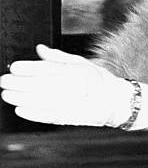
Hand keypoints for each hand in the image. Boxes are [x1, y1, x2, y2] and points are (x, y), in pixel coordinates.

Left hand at [0, 45, 132, 126]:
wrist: (116, 102)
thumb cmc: (98, 81)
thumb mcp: (81, 63)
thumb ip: (58, 57)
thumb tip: (40, 49)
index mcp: (75, 70)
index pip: (48, 68)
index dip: (29, 68)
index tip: (14, 67)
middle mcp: (73, 86)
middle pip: (40, 84)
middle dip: (19, 83)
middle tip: (4, 81)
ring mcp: (71, 103)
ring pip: (41, 101)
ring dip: (21, 98)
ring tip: (6, 95)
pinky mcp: (69, 118)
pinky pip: (48, 116)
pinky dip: (33, 114)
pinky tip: (20, 110)